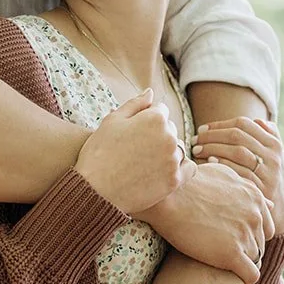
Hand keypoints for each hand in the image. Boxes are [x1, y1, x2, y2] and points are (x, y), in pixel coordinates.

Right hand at [75, 89, 192, 214]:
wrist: (95, 191)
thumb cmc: (99, 153)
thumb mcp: (112, 121)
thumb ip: (135, 104)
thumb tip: (151, 92)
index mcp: (155, 118)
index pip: (160, 111)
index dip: (145, 120)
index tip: (133, 133)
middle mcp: (169, 136)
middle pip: (170, 129)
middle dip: (157, 135)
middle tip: (135, 150)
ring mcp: (173, 159)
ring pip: (178, 148)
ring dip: (167, 152)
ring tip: (144, 163)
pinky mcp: (175, 180)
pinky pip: (188, 168)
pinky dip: (180, 168)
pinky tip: (164, 171)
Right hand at [138, 160, 270, 283]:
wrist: (166, 197)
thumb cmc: (188, 184)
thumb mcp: (222, 176)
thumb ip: (247, 190)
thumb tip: (269, 203)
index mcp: (255, 197)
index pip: (266, 227)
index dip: (250, 235)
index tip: (232, 240)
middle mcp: (255, 216)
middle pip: (261, 244)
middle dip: (246, 250)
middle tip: (224, 254)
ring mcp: (245, 235)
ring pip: (256, 260)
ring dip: (242, 264)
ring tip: (223, 266)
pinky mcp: (232, 254)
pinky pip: (251, 276)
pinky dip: (244, 280)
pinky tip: (230, 278)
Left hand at [191, 117, 283, 238]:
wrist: (281, 211)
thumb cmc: (271, 179)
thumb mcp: (277, 157)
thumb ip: (270, 138)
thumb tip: (259, 121)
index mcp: (274, 144)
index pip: (244, 124)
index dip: (220, 125)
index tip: (202, 128)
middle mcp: (273, 156)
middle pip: (238, 136)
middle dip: (213, 135)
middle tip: (195, 139)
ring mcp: (268, 173)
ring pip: (238, 151)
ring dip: (214, 148)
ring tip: (197, 150)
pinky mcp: (262, 189)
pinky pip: (239, 172)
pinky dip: (223, 165)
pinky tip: (209, 162)